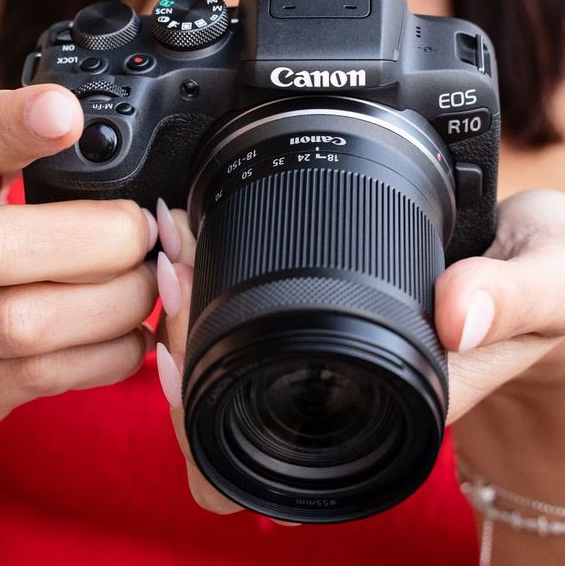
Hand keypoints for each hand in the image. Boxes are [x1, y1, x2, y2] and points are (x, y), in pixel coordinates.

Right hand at [0, 85, 157, 434]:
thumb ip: (5, 143)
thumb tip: (62, 113)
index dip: (9, 128)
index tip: (61, 114)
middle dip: (97, 241)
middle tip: (140, 230)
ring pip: (24, 323)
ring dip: (113, 299)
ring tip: (144, 277)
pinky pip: (43, 378)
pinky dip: (108, 352)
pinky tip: (125, 328)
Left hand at [155, 190, 564, 529]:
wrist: (559, 296)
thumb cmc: (559, 298)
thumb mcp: (555, 280)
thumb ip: (517, 297)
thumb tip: (458, 314)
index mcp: (385, 411)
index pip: (254, 454)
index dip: (196, 409)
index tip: (179, 326)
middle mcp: (343, 407)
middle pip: (212, 421)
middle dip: (176, 345)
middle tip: (171, 263)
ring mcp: (326, 379)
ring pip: (218, 379)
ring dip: (186, 314)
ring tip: (178, 244)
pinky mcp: (319, 342)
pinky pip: (242, 338)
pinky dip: (212, 294)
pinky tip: (202, 242)